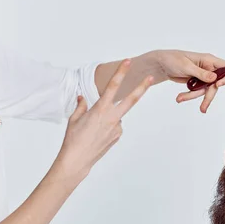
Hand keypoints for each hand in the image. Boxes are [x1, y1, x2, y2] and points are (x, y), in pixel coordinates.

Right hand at [57, 59, 152, 177]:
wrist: (77, 160)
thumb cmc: (73, 139)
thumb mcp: (74, 118)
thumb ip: (81, 105)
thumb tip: (83, 98)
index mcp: (100, 109)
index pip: (113, 86)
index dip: (121, 73)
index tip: (128, 62)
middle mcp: (112, 117)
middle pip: (131, 99)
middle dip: (142, 87)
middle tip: (151, 78)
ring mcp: (117, 128)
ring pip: (117, 114)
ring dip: (109, 115)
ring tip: (93, 129)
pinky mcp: (118, 136)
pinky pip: (115, 125)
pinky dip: (108, 125)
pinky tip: (98, 134)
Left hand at [149, 50, 224, 112]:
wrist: (161, 64)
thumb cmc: (173, 59)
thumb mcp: (186, 66)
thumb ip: (201, 73)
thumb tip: (215, 78)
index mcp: (208, 60)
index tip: (218, 85)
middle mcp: (208, 68)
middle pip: (215, 84)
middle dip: (207, 96)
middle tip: (202, 108)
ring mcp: (203, 76)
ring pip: (205, 90)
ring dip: (192, 96)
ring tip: (179, 98)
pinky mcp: (197, 82)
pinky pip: (197, 92)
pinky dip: (189, 95)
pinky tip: (180, 97)